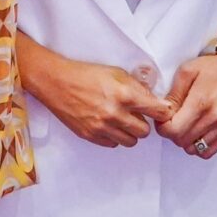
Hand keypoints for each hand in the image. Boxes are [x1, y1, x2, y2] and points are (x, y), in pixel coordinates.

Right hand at [29, 55, 172, 147]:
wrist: (55, 82)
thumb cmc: (84, 74)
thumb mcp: (115, 72)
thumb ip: (136, 87)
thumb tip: (153, 100)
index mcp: (124, 95)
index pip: (158, 111)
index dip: (161, 111)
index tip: (159, 110)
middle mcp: (115, 113)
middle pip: (145, 131)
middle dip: (143, 123)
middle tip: (134, 115)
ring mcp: (101, 127)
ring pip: (131, 142)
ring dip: (129, 132)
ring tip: (121, 121)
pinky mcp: (90, 135)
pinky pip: (113, 144)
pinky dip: (114, 137)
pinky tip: (107, 125)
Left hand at [156, 54, 216, 159]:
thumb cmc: (210, 68)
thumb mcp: (186, 72)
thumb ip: (173, 94)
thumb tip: (163, 112)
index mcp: (200, 103)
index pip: (174, 131)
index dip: (162, 127)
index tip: (162, 119)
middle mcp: (213, 119)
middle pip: (182, 141)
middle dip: (171, 133)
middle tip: (172, 120)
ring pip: (194, 149)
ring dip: (184, 140)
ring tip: (184, 125)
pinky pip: (208, 152)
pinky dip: (198, 146)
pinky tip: (195, 132)